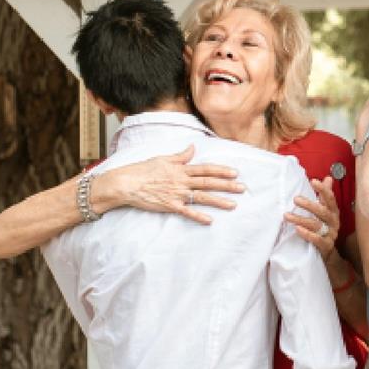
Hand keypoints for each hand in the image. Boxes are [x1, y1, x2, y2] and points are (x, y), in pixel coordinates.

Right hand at [101, 144, 243, 224]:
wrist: (126, 183)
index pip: (205, 169)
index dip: (221, 170)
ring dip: (219, 201)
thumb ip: (180, 156)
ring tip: (233, 205)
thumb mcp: (163, 158)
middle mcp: (181, 180)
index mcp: (181, 169)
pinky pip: (187, 212)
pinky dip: (198, 216)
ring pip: (202, 197)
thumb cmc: (142, 170)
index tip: (235, 173)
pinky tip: (210, 221)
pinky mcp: (169, 206)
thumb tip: (192, 147)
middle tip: (243, 188)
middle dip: (227, 185)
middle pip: (208, 182)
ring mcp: (176, 193)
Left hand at [285, 176, 339, 260]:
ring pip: (316, 225)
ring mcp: (331, 234)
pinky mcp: (326, 245)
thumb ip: (325, 195)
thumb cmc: (324, 227)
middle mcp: (334, 221)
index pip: (330, 198)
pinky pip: (318, 240)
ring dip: (300, 219)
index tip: (313, 181)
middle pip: (322, 211)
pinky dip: (307, 234)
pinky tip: (297, 229)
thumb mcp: (325, 210)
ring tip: (286, 216)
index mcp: (333, 211)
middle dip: (309, 205)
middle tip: (295, 199)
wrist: (327, 251)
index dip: (323, 190)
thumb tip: (328, 178)